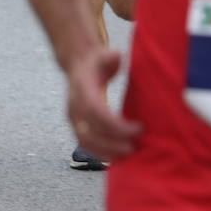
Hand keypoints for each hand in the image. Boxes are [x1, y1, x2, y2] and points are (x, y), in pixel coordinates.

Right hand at [66, 48, 140, 162]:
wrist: (78, 64)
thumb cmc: (97, 61)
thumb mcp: (105, 54)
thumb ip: (111, 56)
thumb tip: (118, 57)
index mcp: (82, 89)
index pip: (96, 112)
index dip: (116, 124)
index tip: (137, 128)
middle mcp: (74, 105)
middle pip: (89, 132)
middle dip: (112, 143)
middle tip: (134, 147)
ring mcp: (72, 117)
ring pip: (85, 141)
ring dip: (106, 151)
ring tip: (128, 154)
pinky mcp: (75, 125)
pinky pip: (84, 144)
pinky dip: (99, 153)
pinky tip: (116, 156)